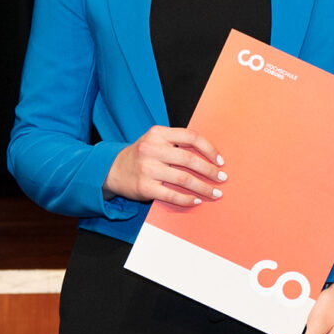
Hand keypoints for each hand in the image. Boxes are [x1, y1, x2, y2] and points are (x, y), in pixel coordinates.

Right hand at [105, 126, 225, 205]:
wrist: (112, 170)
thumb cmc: (141, 156)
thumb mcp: (154, 141)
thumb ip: (176, 143)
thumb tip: (209, 157)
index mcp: (157, 133)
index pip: (190, 137)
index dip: (209, 149)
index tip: (220, 161)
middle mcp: (151, 149)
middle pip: (189, 159)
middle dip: (210, 171)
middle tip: (222, 178)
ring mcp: (147, 168)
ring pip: (183, 179)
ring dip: (203, 187)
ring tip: (214, 193)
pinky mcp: (144, 187)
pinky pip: (171, 194)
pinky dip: (186, 199)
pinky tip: (195, 200)